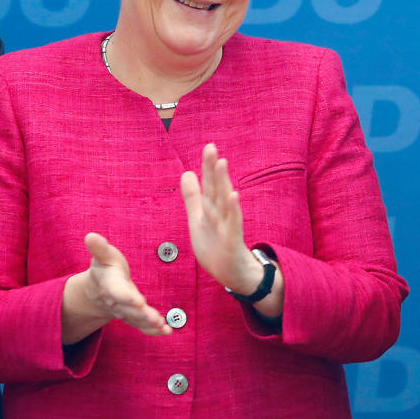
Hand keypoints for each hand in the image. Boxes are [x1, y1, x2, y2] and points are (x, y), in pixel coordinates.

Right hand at [62, 232, 170, 344]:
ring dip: (149, 324)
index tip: (137, 301)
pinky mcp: (133, 317)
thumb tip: (90, 235)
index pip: (118, 292)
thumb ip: (99, 248)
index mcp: (110, 285)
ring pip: (136, 320)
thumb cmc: (105, 268)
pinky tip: (167, 332)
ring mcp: (125, 312)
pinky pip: (143, 327)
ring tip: (162, 326)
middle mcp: (117, 302)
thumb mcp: (102, 256)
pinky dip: (153, 331)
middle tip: (154, 318)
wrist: (98, 290)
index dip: (126, 297)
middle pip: (128, 310)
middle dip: (141, 314)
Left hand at [181, 144, 278, 300]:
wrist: (232, 272)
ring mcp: (228, 225)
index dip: (207, 167)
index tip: (208, 146)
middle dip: (214, 168)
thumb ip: (193, 197)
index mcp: (211, 208)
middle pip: (216, 188)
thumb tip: (186, 172)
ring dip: (223, 182)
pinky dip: (233, 209)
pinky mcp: (232, 239)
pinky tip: (233, 195)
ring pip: (224, 201)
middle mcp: (221, 213)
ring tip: (221, 164)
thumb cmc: (216, 245)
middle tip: (212, 148)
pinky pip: (233, 222)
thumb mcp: (198, 219)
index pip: (209, 184)